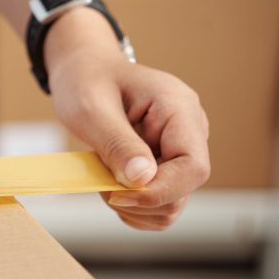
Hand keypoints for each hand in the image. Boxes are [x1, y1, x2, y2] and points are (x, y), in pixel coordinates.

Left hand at [46, 10, 210, 230]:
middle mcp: (188, 131)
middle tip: (102, 183)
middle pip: (183, 190)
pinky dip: (134, 207)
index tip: (117, 193)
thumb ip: (117, 142)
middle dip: (140, 199)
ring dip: (135, 205)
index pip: (193, 167)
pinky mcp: (166, 165)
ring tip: (104, 180)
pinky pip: (159, 204)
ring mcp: (179, 150)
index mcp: (179, 109)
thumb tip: (142, 179)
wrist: (84, 71)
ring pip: (172, 203)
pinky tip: (112, 187)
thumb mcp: (91, 108)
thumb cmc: (87, 80)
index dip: (160, 190)